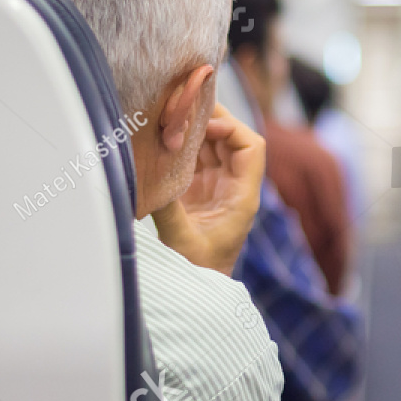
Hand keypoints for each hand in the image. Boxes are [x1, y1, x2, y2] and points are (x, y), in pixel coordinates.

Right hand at [151, 104, 263, 274]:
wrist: (195, 294)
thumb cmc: (197, 273)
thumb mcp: (181, 241)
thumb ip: (168, 209)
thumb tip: (147, 176)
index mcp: (242, 197)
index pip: (252, 147)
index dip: (232, 128)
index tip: (203, 126)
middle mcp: (233, 187)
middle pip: (231, 139)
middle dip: (210, 119)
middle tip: (181, 107)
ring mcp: (216, 187)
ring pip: (212, 145)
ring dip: (193, 130)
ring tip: (169, 116)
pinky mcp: (197, 191)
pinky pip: (194, 158)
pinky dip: (181, 145)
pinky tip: (163, 136)